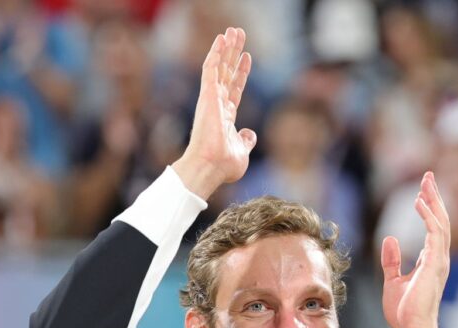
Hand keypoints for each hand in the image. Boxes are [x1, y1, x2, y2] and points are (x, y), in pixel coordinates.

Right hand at [171, 27, 255, 198]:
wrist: (211, 166)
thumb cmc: (224, 164)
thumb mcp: (242, 150)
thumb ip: (246, 140)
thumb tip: (250, 134)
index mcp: (226, 115)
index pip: (235, 88)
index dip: (241, 72)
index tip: (247, 57)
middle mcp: (217, 104)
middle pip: (227, 72)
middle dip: (233, 53)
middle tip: (238, 35)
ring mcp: (212, 98)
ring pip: (220, 66)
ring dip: (227, 48)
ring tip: (233, 31)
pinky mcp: (207, 95)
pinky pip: (211, 69)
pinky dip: (216, 53)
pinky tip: (221, 39)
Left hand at [381, 172, 448, 327]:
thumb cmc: (405, 311)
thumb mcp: (393, 280)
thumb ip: (391, 260)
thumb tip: (390, 238)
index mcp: (430, 261)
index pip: (433, 228)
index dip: (429, 207)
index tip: (422, 190)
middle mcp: (438, 258)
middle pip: (440, 220)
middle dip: (435, 197)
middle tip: (428, 176)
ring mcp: (439, 261)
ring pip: (441, 223)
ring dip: (433, 201)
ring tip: (425, 183)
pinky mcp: (435, 265)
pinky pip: (435, 234)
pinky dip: (428, 216)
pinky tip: (419, 202)